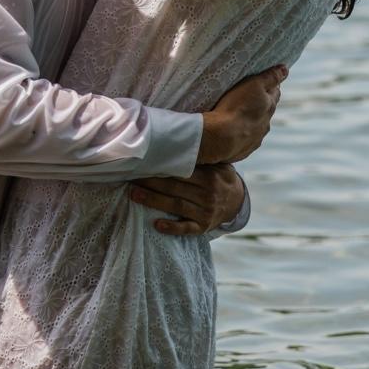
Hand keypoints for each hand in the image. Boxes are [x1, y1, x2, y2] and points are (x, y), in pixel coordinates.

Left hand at [130, 163, 244, 236]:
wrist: (237, 201)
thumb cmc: (219, 178)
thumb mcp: (216, 165)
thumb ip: (200, 158)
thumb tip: (175, 141)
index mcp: (209, 176)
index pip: (180, 172)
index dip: (160, 168)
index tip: (143, 164)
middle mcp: (208, 194)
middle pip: (174, 188)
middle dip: (151, 183)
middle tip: (131, 178)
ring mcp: (206, 212)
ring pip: (175, 206)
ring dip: (153, 201)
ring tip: (134, 195)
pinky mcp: (204, 226)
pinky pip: (186, 227)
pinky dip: (171, 227)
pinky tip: (156, 225)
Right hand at [197, 64, 287, 164]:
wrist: (221, 138)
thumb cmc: (236, 108)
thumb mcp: (253, 85)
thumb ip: (270, 77)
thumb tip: (285, 69)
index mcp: (269, 106)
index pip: (274, 93)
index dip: (271, 86)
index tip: (266, 81)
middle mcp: (266, 124)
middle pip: (266, 111)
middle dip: (261, 105)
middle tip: (250, 98)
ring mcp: (256, 138)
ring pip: (256, 127)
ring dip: (251, 122)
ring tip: (238, 117)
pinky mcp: (244, 150)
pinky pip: (245, 141)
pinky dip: (241, 136)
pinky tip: (232, 134)